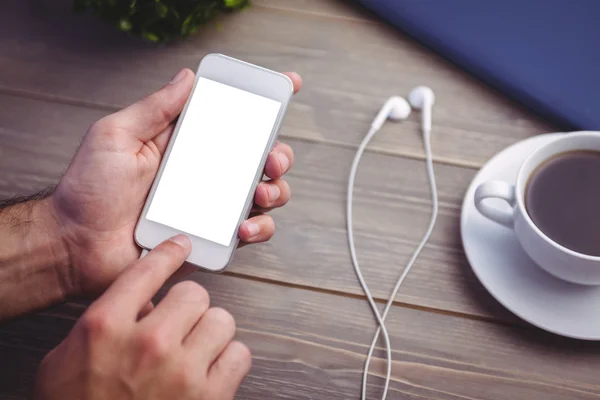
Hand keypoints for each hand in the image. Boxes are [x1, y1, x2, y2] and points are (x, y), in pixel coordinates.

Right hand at [34, 235, 249, 399]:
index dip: (169, 253)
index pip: (147, 270)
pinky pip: (240, 355)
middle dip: (188, 306)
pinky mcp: (210, 397)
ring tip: (194, 349)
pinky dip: (228, 360)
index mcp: (106, 327)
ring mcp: (182, 371)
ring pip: (222, 320)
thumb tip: (145, 299)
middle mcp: (148, 343)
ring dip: (210, 333)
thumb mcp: (68, 358)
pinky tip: (209, 370)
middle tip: (179, 323)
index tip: (181, 245)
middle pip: (195, 293)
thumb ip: (105, 321)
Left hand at [50, 68, 301, 296]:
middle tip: (273, 159)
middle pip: (260, 158)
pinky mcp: (213, 238)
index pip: (231, 119)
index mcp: (185, 145)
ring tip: (262, 195)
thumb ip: (155, 109)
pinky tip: (244, 227)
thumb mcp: (116, 136)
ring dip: (277, 191)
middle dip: (279, 154)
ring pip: (265, 194)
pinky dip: (260, 228)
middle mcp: (204, 173)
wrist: (76, 247)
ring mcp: (211, 207)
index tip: (288, 87)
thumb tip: (188, 77)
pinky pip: (252, 231)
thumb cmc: (88, 191)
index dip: (262, 104)